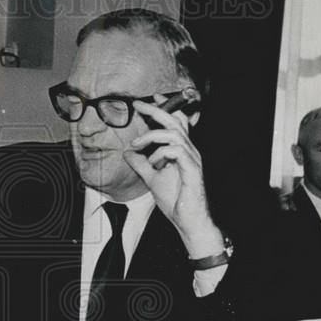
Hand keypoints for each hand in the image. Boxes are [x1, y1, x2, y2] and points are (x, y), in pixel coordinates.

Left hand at [126, 96, 224, 257]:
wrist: (188, 221)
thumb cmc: (176, 201)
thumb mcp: (152, 178)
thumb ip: (141, 164)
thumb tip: (128, 153)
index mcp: (182, 151)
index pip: (176, 123)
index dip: (165, 108)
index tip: (150, 99)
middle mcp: (189, 151)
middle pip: (175, 121)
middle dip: (156, 110)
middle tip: (139, 105)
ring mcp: (192, 159)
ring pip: (173, 134)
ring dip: (151, 136)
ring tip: (136, 145)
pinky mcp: (192, 170)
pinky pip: (176, 151)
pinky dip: (160, 154)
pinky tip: (153, 163)